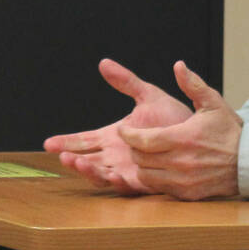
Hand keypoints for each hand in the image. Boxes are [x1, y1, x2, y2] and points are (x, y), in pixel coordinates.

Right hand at [43, 58, 192, 192]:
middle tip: (60, 155)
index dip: (66, 142)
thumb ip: (126, 81)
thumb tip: (104, 63)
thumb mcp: (148, 95)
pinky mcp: (143, 181)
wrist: (200, 135)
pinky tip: (110, 175)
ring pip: (100, 174)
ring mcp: (127, 169)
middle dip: (71, 158)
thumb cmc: (174, 117)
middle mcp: (116, 155)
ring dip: (87, 170)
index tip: (48, 143)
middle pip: (86, 159)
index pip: (83, 140)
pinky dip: (114, 181)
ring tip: (77, 163)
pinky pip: (125, 186)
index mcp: (113, 136)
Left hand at [116, 61, 241, 200]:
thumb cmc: (229, 131)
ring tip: (147, 154)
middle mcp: (180, 162)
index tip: (123, 129)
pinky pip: (160, 188)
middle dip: (134, 148)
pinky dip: (156, 178)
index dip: (128, 135)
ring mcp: (183, 181)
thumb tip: (178, 66)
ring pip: (146, 175)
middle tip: (137, 141)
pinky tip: (162, 167)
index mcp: (182, 138)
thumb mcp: (213, 103)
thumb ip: (193, 85)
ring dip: (143, 165)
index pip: (142, 140)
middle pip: (139, 159)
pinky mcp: (187, 194)